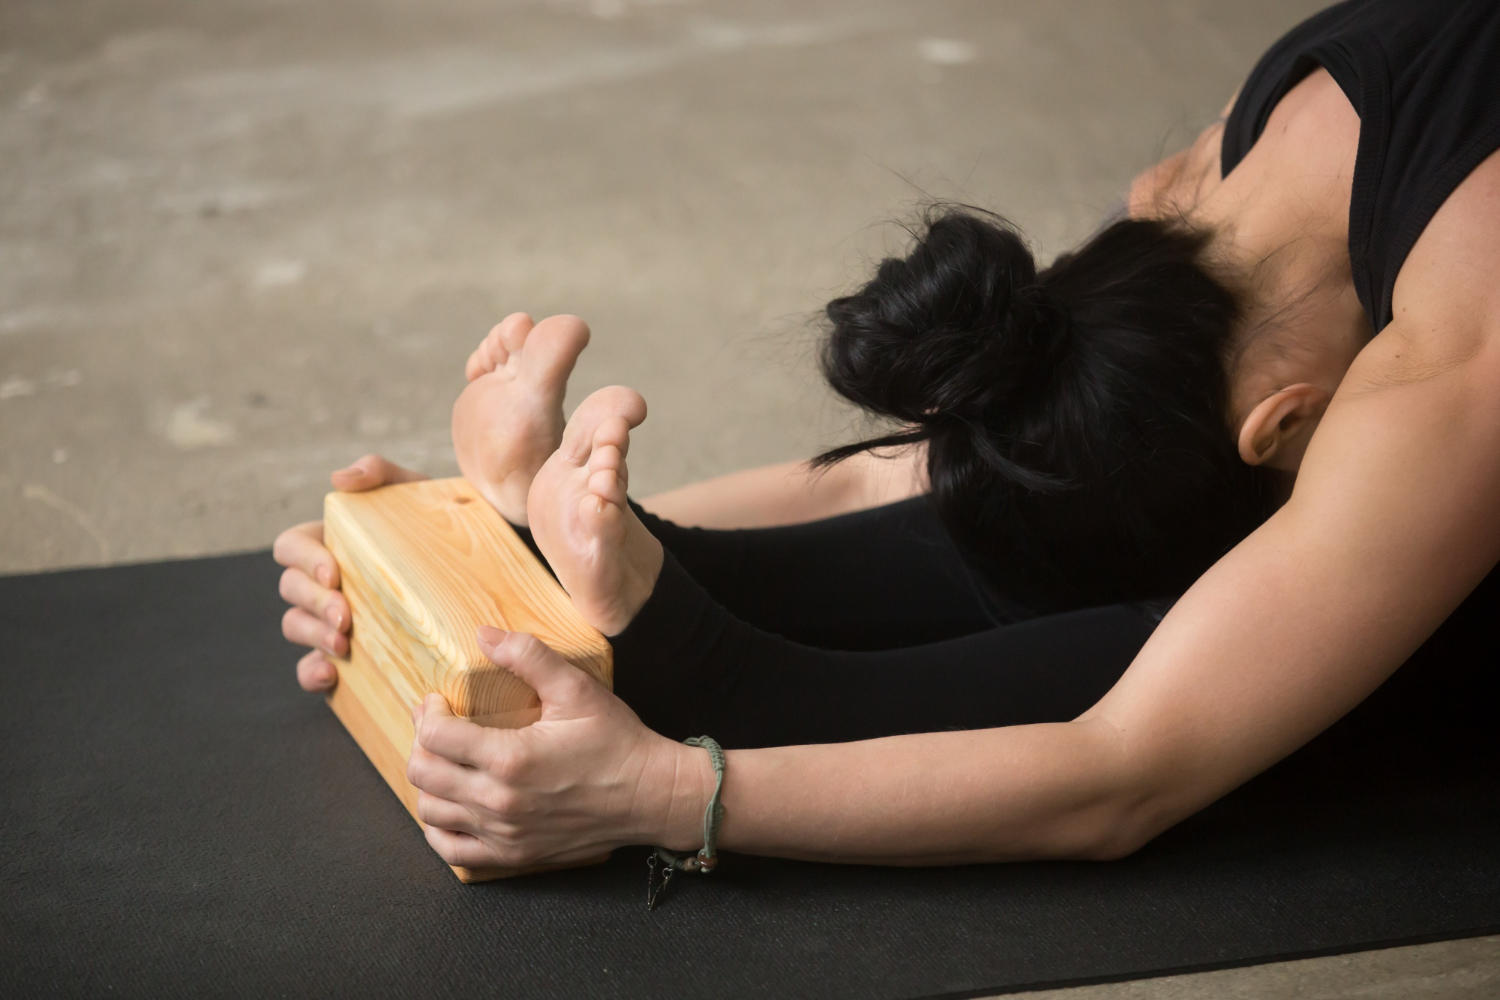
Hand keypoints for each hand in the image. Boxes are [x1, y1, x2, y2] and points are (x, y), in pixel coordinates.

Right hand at [273, 454, 426, 690]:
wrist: (490, 567)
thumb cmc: (444, 525)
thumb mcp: (419, 491)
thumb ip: (382, 472)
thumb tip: (339, 479)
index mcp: (331, 542)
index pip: (290, 547)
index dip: (303, 559)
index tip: (335, 573)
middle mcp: (325, 582)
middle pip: (292, 591)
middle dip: (312, 604)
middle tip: (346, 617)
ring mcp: (333, 619)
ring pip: (297, 627)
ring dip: (313, 636)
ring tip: (343, 644)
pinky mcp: (349, 656)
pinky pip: (312, 669)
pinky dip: (312, 674)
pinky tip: (330, 674)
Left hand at [407, 626, 689, 869]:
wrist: (649, 795)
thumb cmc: (616, 742)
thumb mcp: (576, 689)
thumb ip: (528, 656)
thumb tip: (484, 633)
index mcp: (510, 759)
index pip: (436, 737)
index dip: (427, 713)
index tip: (438, 701)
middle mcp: (500, 802)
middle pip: (423, 774)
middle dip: (421, 742)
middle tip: (436, 725)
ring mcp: (504, 834)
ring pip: (432, 812)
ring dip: (428, 782)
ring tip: (444, 760)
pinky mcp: (514, 854)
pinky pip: (453, 851)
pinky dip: (439, 829)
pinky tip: (448, 806)